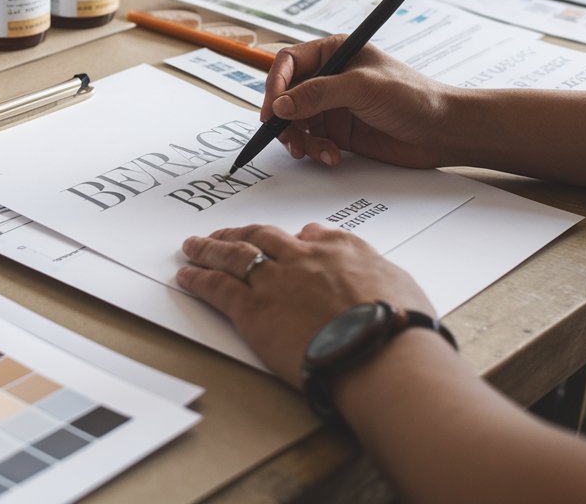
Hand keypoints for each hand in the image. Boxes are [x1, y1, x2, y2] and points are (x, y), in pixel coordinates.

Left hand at [177, 223, 432, 386]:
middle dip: (238, 235)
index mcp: (339, 252)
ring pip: (233, 255)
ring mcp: (275, 282)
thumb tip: (340, 243)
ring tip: (192, 247)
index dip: (286, 239)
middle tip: (220, 235)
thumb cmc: (399, 327)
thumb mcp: (396, 280)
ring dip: (209, 249)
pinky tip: (186, 275)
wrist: (380, 351)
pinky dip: (199, 278)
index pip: (307, 237)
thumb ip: (365, 258)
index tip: (278, 239)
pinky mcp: (253, 310)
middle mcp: (302, 259)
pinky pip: (217, 287)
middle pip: (261, 238)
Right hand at [262, 36, 454, 168]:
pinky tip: (332, 155)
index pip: (289, 62)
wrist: (443, 131)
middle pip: (286, 95)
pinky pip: (311, 140)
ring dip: (299, 139)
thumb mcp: (362, 88)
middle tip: (288, 137)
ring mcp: (332, 105)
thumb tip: (280, 105)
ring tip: (314, 150)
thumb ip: (318, 94)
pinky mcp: (338, 131)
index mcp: (334, 52)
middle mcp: (329, 77)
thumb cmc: (414, 96)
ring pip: (295, 121)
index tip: (272, 109)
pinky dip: (315, 150)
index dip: (275, 85)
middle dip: (284, 118)